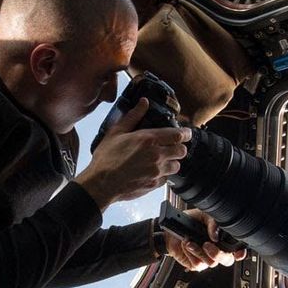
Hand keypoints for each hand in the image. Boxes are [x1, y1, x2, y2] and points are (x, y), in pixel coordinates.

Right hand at [75, 98, 190, 209]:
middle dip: (179, 147)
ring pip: (176, 166)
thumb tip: (144, 102)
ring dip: (172, 162)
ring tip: (162, 160)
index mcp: (148, 140)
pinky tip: (153, 171)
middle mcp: (156, 155)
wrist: (101, 184)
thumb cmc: (106, 158)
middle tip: (172, 146)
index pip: (178, 135)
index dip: (185, 133)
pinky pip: (167, 178)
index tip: (186, 133)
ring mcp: (157, 172)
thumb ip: (133, 116)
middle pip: (182, 151)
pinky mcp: (154, 184)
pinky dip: (163, 174)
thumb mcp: (116, 132)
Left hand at [165, 209, 247, 270]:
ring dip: (199, 251)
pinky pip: (198, 264)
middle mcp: (217, 251)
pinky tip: (186, 245)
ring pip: (211, 263)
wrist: (171, 231)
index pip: (237, 249)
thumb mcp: (203, 216)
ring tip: (190, 242)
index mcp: (223, 239)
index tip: (238, 252)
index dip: (240, 252)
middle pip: (227, 260)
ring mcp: (207, 259)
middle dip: (218, 253)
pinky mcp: (196, 265)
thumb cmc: (189, 223)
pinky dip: (190, 253)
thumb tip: (216, 234)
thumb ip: (213, 222)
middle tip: (207, 244)